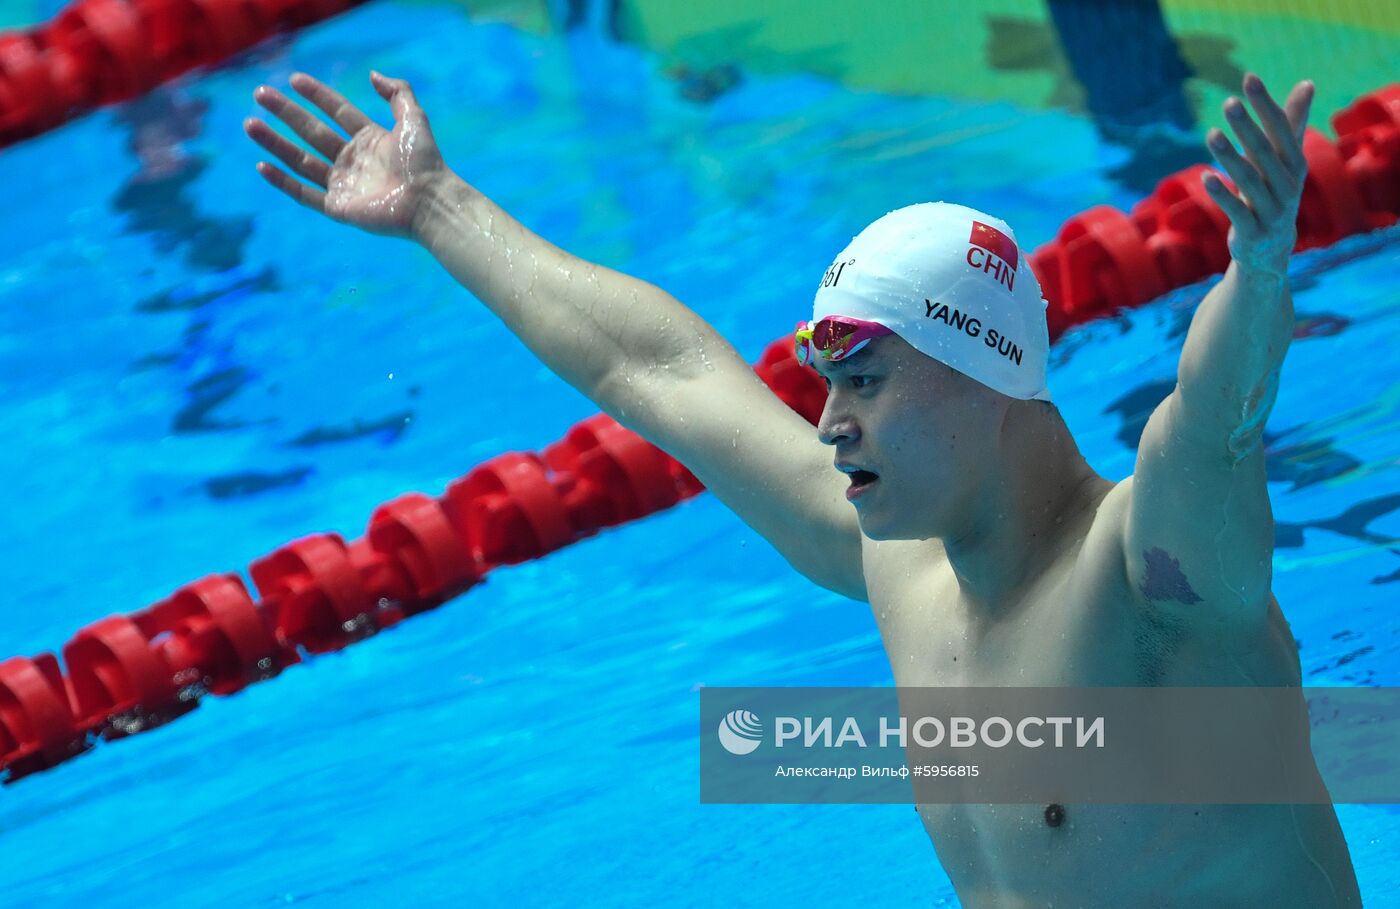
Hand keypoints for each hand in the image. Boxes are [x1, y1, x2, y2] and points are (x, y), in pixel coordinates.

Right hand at [244, 71, 447, 238]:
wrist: (428, 201)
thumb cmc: (424, 162)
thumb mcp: (414, 118)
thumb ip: (397, 92)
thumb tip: (373, 74)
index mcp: (369, 139)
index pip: (336, 111)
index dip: (316, 95)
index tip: (294, 79)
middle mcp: (353, 160)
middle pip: (311, 132)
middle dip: (285, 114)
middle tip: (260, 94)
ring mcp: (343, 184)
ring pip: (300, 160)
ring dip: (274, 143)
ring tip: (250, 124)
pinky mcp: (337, 207)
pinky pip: (303, 193)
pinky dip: (282, 182)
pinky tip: (262, 165)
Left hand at [1201, 73, 1313, 277]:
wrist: (1271, 250)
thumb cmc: (1274, 194)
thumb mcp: (1284, 160)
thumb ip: (1292, 123)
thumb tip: (1308, 82)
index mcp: (1295, 164)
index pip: (1282, 128)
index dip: (1266, 104)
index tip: (1249, 77)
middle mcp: (1288, 185)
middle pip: (1266, 152)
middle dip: (1248, 127)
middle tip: (1229, 102)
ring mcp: (1273, 211)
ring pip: (1250, 180)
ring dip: (1230, 157)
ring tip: (1211, 134)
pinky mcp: (1253, 232)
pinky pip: (1237, 211)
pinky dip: (1222, 195)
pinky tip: (1205, 177)